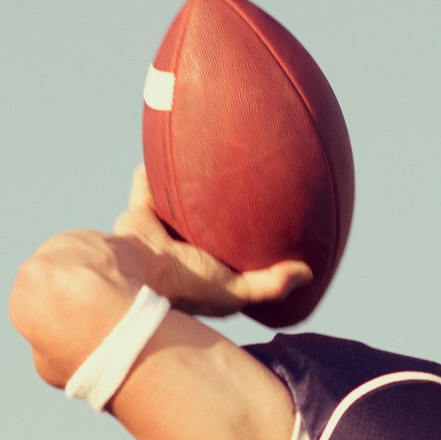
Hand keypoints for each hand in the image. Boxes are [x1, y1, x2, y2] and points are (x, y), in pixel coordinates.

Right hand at [111, 167, 311, 317]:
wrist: (132, 272)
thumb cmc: (183, 285)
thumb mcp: (234, 290)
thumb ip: (269, 284)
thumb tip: (308, 272)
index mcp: (202, 272)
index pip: (229, 259)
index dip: (245, 246)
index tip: (269, 226)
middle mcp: (180, 252)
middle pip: (202, 226)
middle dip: (216, 211)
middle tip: (241, 186)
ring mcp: (158, 233)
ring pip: (176, 204)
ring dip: (187, 187)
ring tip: (206, 163)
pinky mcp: (138, 213)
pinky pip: (146, 185)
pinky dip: (151, 172)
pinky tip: (165, 149)